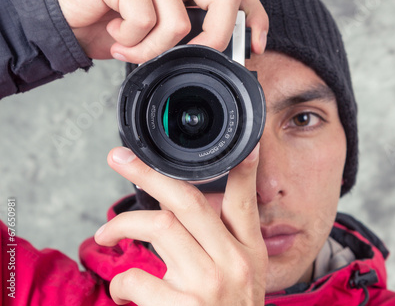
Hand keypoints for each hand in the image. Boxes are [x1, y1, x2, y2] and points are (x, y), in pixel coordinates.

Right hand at [52, 0, 267, 62]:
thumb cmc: (107, 23)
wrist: (61, 19)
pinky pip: (145, 20)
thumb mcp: (157, 33)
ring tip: (129, 46)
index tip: (257, 45)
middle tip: (195, 53)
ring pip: (179, 21)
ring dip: (153, 49)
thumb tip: (220, 52)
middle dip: (217, 37)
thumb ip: (188, 33)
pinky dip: (132, 43)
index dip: (256, 16)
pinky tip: (114, 34)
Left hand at [94, 145, 267, 304]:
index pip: (245, 202)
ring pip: (158, 227)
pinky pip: (135, 278)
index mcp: (248, 252)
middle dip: (149, 174)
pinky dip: (120, 282)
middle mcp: (231, 263)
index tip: (242, 145)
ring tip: (106, 234)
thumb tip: (181, 213)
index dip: (243, 170)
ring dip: (122, 226)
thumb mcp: (245, 277)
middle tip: (121, 159)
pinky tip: (123, 289)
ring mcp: (206, 285)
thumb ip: (223, 243)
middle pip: (187, 202)